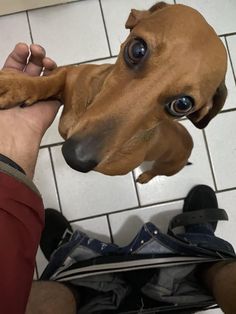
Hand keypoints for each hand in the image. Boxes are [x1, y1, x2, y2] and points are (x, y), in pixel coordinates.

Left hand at [0, 43, 60, 177]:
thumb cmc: (0, 109)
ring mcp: (40, 94)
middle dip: (35, 54)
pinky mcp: (53, 102)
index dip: (19, 54)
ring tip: (46, 60)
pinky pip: (60, 87)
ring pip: (47, 74)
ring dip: (47, 62)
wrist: (13, 131)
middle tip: (36, 50)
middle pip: (33, 66)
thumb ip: (1, 78)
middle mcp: (25, 88)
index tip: (22, 48)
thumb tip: (5, 70)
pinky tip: (59, 69)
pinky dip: (61, 76)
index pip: (15, 64)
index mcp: (8, 84)